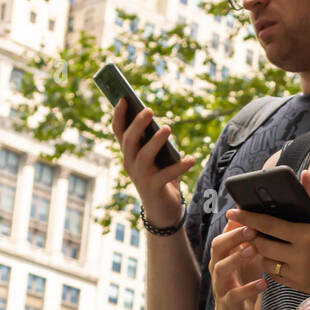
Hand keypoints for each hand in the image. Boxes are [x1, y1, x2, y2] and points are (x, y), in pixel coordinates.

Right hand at [112, 100, 196, 226]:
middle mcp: (130, 163)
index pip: (118, 131)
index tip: (123, 98)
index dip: (118, 115)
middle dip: (137, 124)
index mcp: (129, 153)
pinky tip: (191, 159)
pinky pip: (166, 175)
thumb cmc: (161, 178)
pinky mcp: (153, 188)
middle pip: (129, 140)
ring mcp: (140, 176)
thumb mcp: (157, 158)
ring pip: (144, 156)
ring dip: (156, 141)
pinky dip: (179, 166)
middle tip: (149, 110)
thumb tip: (163, 126)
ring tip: (167, 128)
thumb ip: (157, 143)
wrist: (162, 211)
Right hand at [209, 218, 266, 309]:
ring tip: (253, 251)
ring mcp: (220, 285)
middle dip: (233, 237)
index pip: (224, 233)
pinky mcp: (228, 302)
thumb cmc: (243, 282)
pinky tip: (264, 283)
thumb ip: (254, 243)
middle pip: (217, 247)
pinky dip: (249, 289)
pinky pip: (234, 295)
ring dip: (237, 258)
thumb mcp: (249, 261)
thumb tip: (266, 219)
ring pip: (221, 268)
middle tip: (251, 230)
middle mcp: (217, 267)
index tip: (248, 213)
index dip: (234, 224)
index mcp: (222, 255)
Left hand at [224, 171, 309, 302]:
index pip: (268, 226)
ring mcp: (300, 275)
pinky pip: (278, 277)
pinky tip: (272, 257)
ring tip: (254, 241)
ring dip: (258, 253)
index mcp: (307, 237)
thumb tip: (305, 175)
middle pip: (262, 246)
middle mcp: (300, 258)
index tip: (232, 211)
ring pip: (267, 264)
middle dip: (248, 235)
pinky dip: (272, 266)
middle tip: (240, 227)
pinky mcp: (303, 287)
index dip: (247, 218)